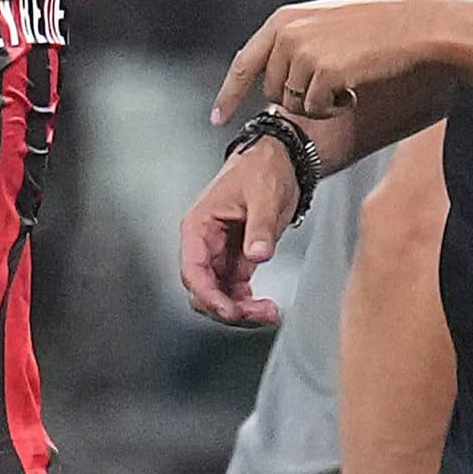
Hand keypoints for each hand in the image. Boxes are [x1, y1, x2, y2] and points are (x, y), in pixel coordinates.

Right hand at [179, 138, 298, 326]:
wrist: (279, 160)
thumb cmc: (262, 168)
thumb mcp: (264, 195)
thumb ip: (260, 226)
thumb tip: (258, 253)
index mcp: (199, 225)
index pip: (193, 270)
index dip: (209, 296)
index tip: (230, 311)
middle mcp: (204, 242)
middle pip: (204, 289)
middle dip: (228, 307)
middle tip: (259, 313)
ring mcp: (219, 253)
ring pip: (219, 294)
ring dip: (240, 308)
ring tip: (268, 312)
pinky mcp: (235, 259)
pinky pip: (234, 290)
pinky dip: (247, 302)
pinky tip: (264, 306)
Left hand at [211, 0, 447, 124]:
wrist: (412, 26)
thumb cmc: (374, 27)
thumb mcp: (322, 23)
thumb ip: (293, 43)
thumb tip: (274, 81)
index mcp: (283, 20)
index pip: (244, 62)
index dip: (228, 94)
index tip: (217, 118)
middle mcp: (286, 34)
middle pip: (272, 93)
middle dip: (298, 99)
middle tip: (331, 86)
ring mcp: (303, 52)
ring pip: (294, 106)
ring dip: (319, 105)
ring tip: (347, 82)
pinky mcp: (322, 72)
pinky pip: (316, 111)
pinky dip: (335, 110)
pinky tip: (355, 90)